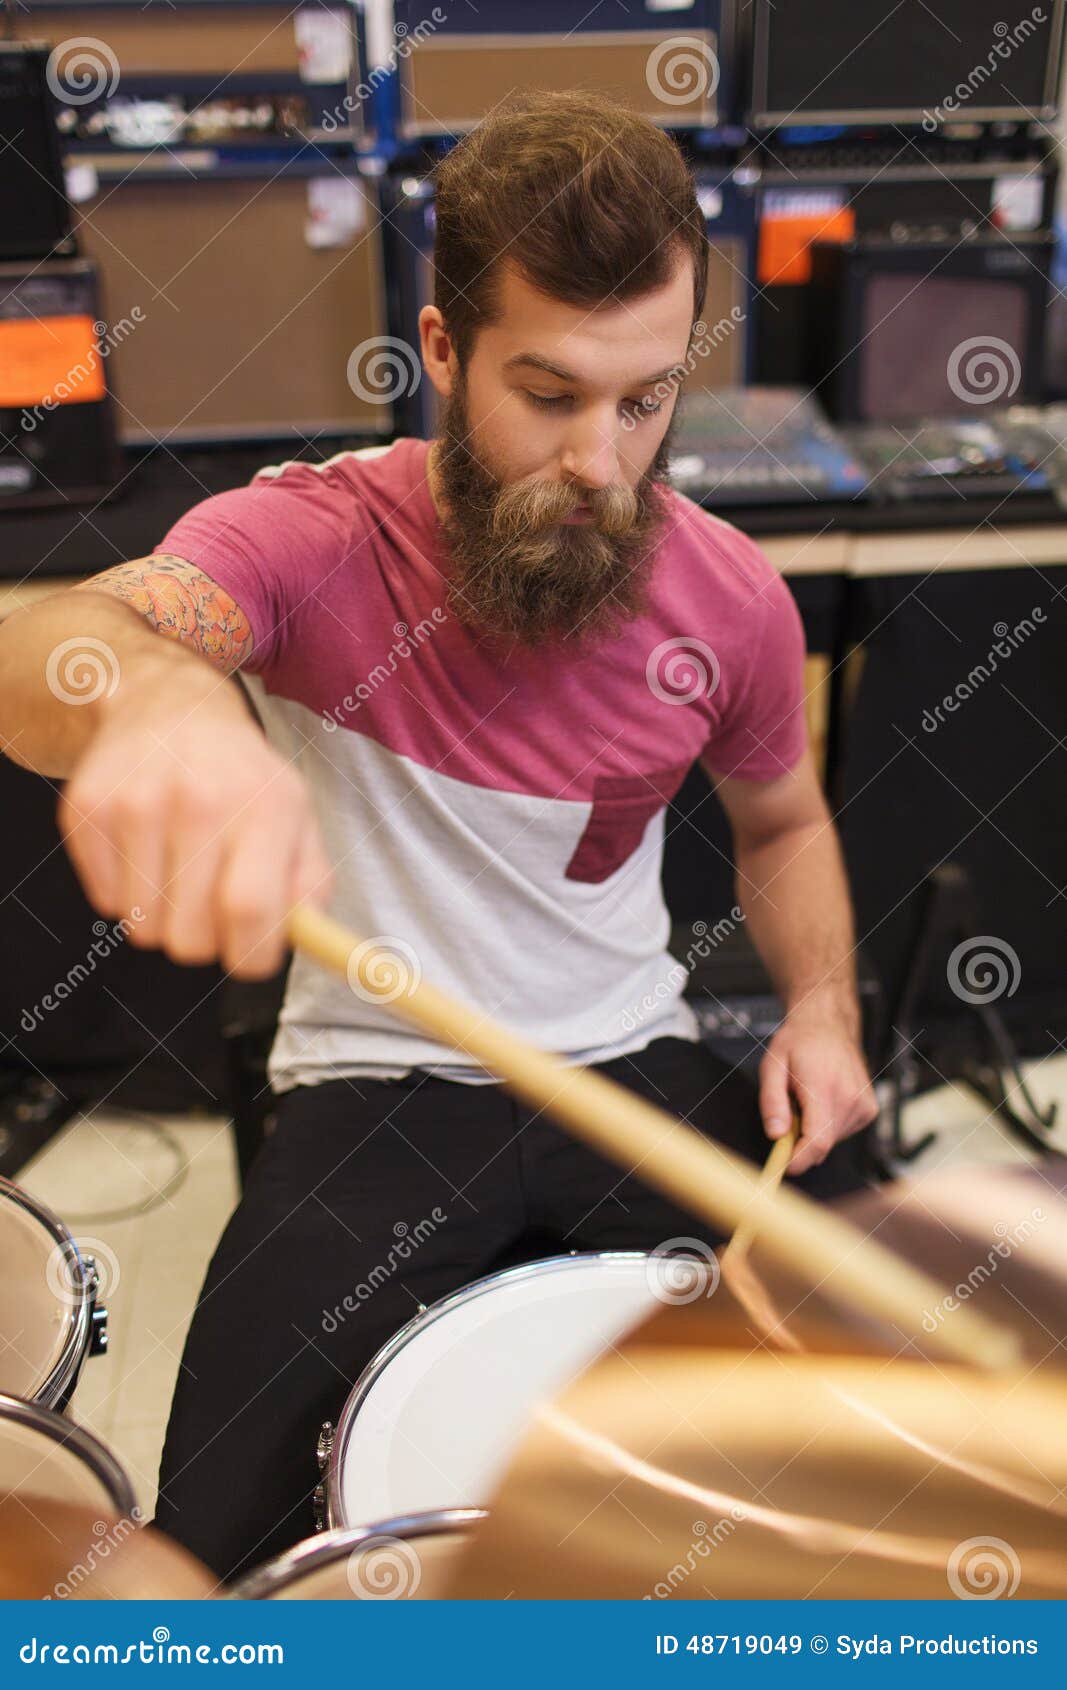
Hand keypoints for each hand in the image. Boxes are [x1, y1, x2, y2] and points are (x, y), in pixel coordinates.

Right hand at [58, 660, 332, 979]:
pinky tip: (143, 850)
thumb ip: (310, 886)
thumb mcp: (297, 818)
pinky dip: (125, 893)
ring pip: (144, 926)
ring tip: (177, 869)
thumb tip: (304, 939)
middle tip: (209, 903)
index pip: (250, 911)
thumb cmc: (242, 779)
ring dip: (162, 917)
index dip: (251, 956)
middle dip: (204, 940)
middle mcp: (199, 800)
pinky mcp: (87, 809)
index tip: (250, 955)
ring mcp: (136, 802)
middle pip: (190, 936)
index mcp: (265, 806)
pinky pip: (105, 903)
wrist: (169, 707)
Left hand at [758, 1001, 878, 1176]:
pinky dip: (828, 1124)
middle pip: (823, 1144)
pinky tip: (823, 1100)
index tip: (782, 1167)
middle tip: (789, 1113)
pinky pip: (842, 1132)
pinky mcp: (869, 1110)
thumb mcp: (772, 1066)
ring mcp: (864, 1104)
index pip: (818, 1140)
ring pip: (832, 1140)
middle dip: (800, 1141)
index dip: (799, 1160)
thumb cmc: (799, 1042)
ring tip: (808, 1099)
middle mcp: (850, 1097)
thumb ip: (772, 1102)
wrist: (828, 1025)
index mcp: (824, 1086)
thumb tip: (776, 1134)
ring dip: (814, 1130)